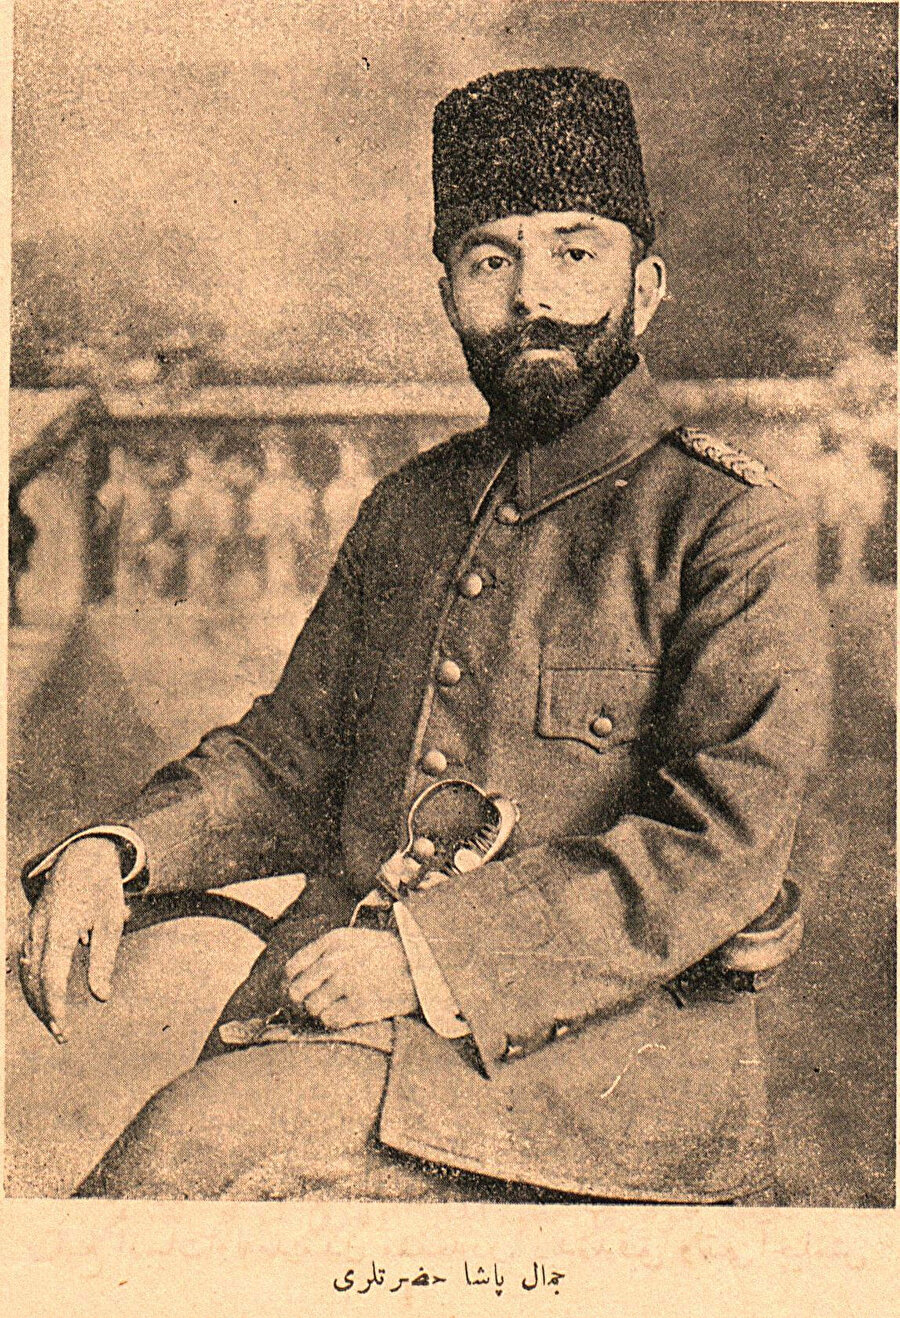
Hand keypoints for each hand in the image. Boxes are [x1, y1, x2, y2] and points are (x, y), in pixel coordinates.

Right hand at [19, 838, 126, 1041]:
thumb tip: (101, 997)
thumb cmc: (102, 890)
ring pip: (25, 973)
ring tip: (56, 1023)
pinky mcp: (30, 928)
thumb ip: (104, 961)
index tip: (63, 1028)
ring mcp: (30, 928)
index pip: (51, 976)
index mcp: (60, 927)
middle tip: (62, 1035)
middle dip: (45, 1010)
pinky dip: (32, 984)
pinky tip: (45, 1001)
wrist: (82, 857)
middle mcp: (38, 929)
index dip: (54, 1005)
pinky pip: (25, 962)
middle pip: (33, 979)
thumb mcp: (111, 923)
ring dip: (37, 1001)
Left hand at [283, 928, 418, 1029]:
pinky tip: (348, 1015)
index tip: (296, 995)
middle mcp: (336, 961)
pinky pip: (330, 1020)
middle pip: (297, 992)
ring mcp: (348, 982)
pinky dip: (335, 1021)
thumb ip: (324, 954)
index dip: (289, 986)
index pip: (292, 969)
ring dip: (321, 1012)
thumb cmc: (386, 954)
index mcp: (332, 942)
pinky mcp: (360, 1003)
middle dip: (302, 1003)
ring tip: (337, 1008)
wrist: (422, 965)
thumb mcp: (353, 940)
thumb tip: (294, 979)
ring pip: (312, 1008)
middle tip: (314, 1008)